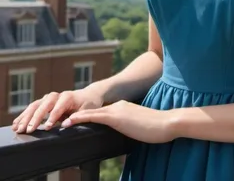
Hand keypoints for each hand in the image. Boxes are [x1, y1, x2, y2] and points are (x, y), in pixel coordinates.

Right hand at [12, 86, 103, 133]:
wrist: (89, 95)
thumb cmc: (89, 104)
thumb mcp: (87, 110)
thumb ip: (77, 117)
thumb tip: (65, 124)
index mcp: (68, 97)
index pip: (58, 107)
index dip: (52, 117)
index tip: (47, 127)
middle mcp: (57, 96)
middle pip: (44, 105)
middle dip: (35, 118)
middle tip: (28, 130)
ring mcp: (50, 98)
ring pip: (35, 105)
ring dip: (26, 117)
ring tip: (18, 128)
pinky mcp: (45, 102)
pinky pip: (33, 108)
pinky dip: (24, 115)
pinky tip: (16, 123)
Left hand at [61, 100, 179, 143]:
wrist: (166, 122)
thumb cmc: (157, 128)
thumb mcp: (140, 127)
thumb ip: (130, 128)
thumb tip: (127, 137)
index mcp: (123, 108)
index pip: (101, 113)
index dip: (86, 117)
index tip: (73, 121)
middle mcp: (118, 106)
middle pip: (93, 111)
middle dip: (76, 116)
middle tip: (59, 121)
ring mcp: (117, 110)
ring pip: (90, 113)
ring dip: (73, 117)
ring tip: (58, 122)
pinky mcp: (116, 117)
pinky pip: (94, 117)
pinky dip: (79, 118)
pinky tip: (68, 122)